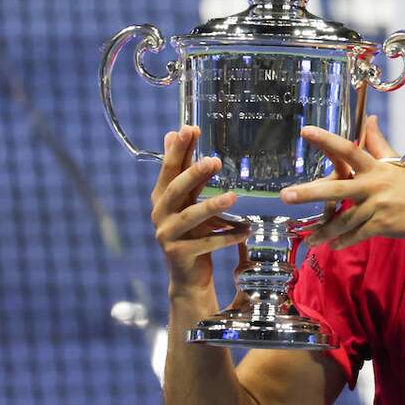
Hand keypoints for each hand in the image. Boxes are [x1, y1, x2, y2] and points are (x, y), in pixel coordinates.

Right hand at [149, 125, 250, 291]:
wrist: (188, 275)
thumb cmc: (192, 232)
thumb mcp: (187, 200)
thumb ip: (183, 170)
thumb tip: (174, 131)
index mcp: (162, 197)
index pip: (169, 169)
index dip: (177, 149)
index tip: (189, 128)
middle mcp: (160, 214)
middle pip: (175, 190)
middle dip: (193, 173)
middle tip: (214, 160)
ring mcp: (167, 236)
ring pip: (190, 217)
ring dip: (212, 206)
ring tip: (233, 197)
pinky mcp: (179, 255)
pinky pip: (206, 244)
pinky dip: (226, 237)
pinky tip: (245, 231)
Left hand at [280, 116, 404, 249]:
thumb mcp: (402, 163)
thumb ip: (380, 144)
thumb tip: (369, 120)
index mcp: (378, 167)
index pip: (349, 150)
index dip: (326, 140)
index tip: (305, 131)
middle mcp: (375, 186)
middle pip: (336, 189)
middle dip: (309, 193)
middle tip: (286, 196)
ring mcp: (378, 207)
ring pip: (343, 220)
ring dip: (324, 231)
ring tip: (309, 237)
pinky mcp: (382, 226)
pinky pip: (356, 235)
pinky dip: (344, 241)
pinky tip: (333, 245)